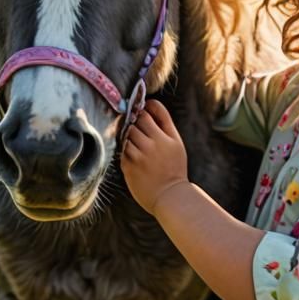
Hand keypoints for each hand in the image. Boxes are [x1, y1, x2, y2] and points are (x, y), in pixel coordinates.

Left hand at [120, 100, 189, 214]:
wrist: (169, 196)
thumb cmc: (174, 168)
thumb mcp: (176, 143)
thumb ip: (164, 123)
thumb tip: (149, 104)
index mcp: (166, 137)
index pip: (148, 112)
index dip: (143, 109)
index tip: (142, 112)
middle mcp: (153, 144)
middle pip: (135, 122)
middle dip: (134, 122)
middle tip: (138, 130)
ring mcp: (139, 155)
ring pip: (126, 134)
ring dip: (128, 136)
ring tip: (137, 144)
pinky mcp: (128, 165)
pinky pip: (121, 149)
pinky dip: (125, 149)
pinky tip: (134, 156)